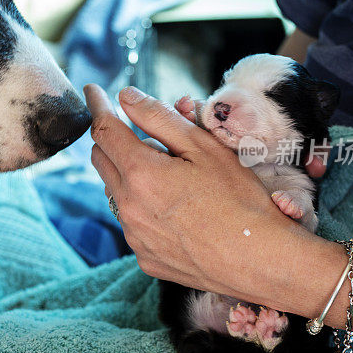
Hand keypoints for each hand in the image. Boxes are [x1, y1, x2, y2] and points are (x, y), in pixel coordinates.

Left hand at [84, 84, 298, 295]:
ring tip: (172, 175)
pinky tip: (176, 210)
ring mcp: (134, 236)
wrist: (260, 262)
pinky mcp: (145, 257)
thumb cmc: (240, 201)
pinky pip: (132, 223)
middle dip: (112, 139)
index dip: (97, 105)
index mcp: (140, 173)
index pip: (104, 129)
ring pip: (115, 192)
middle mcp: (128, 207)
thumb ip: (159, 117)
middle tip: (143, 133)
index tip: (91, 90)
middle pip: (102, 160)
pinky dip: (142, 207)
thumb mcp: (204, 147)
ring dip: (129, 175)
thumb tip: (126, 97)